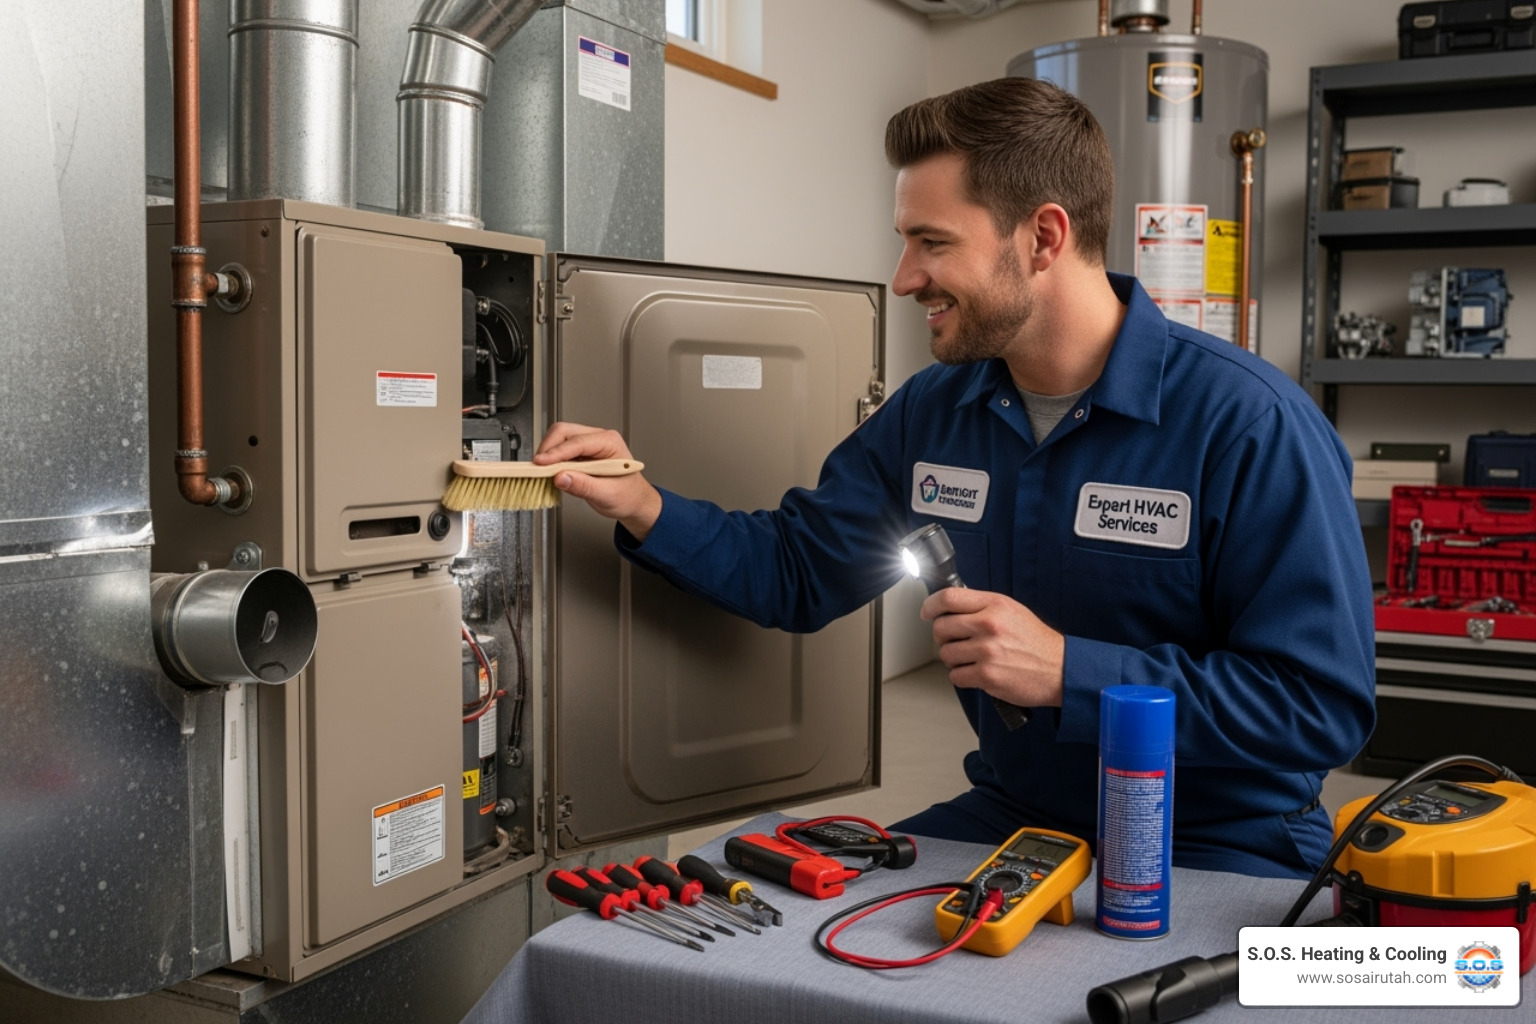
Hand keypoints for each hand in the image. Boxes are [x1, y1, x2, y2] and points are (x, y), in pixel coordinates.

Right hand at [534, 422, 663, 540]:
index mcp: (610, 442)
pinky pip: (559, 450)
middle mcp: (598, 439)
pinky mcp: (579, 454)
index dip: (556, 453)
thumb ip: (584, 486)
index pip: (577, 442)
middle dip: (548, 448)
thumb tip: (561, 478)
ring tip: (543, 472)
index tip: (541, 463)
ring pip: (558, 438)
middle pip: (563, 432)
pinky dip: (550, 461)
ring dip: (548, 454)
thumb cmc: (629, 496)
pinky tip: (549, 473)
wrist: (633, 502)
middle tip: (538, 467)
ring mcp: (587, 445)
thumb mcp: (608, 495)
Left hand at [920, 588, 1064, 707]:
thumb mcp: (1012, 611)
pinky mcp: (987, 676)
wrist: (1060, 670)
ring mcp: (987, 651)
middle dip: (943, 637)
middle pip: (940, 627)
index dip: (930, 605)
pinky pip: (956, 676)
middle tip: (955, 641)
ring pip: (946, 654)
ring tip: (972, 659)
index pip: (948, 598)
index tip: (927, 612)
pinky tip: (978, 672)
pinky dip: (963, 677)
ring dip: (954, 659)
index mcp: (995, 605)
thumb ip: (982, 606)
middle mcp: (989, 625)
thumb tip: (950, 608)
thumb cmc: (1036, 642)